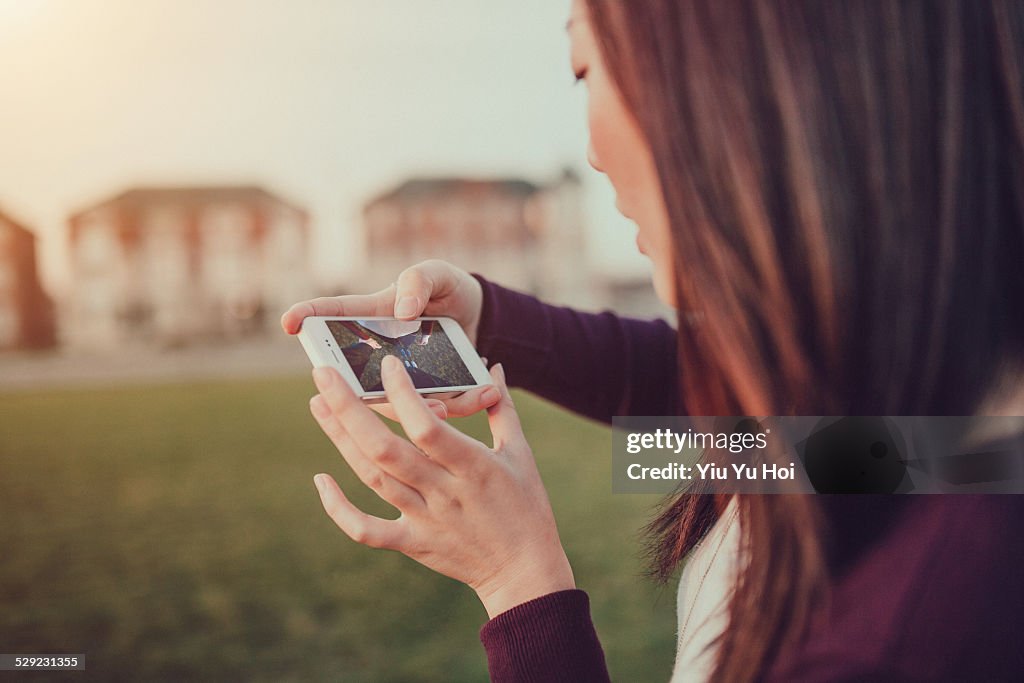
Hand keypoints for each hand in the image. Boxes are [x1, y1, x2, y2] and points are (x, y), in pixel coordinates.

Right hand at [281, 259, 495, 420]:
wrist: (482, 317)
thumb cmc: (447, 289)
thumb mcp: (435, 274)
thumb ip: (417, 282)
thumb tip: (402, 311)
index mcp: (372, 316)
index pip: (333, 315)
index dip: (307, 317)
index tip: (289, 322)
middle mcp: (380, 353)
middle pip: (358, 377)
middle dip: (366, 392)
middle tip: (381, 388)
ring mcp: (404, 379)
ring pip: (399, 404)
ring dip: (420, 408)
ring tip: (445, 404)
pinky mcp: (433, 395)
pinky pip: (443, 408)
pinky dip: (466, 403)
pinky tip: (488, 391)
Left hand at [309, 355, 574, 617]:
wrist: (523, 571)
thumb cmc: (525, 505)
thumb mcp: (521, 453)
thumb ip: (502, 408)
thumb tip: (493, 368)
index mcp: (474, 466)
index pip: (429, 427)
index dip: (403, 396)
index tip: (386, 365)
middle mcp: (445, 492)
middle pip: (387, 450)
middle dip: (349, 409)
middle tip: (324, 375)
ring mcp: (425, 519)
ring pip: (373, 478)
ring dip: (340, 440)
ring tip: (318, 403)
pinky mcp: (412, 543)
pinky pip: (366, 529)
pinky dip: (338, 508)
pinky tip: (321, 479)